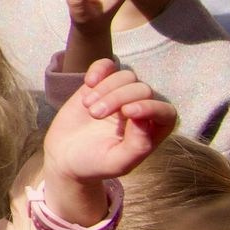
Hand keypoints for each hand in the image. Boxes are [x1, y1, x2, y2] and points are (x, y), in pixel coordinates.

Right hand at [41, 58, 175, 218]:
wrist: (64, 157)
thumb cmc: (94, 163)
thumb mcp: (117, 163)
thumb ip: (137, 146)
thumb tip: (145, 120)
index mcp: (152, 131)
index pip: (165, 111)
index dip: (151, 107)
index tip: (127, 113)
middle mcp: (140, 110)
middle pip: (142, 90)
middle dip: (118, 98)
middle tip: (95, 115)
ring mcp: (120, 95)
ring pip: (126, 76)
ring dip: (106, 88)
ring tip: (88, 108)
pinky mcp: (99, 85)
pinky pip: (107, 66)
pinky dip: (99, 69)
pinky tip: (88, 83)